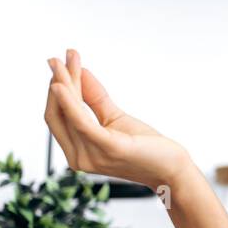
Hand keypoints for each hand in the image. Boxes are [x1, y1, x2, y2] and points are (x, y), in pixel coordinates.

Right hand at [44, 49, 192, 190]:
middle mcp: (79, 158)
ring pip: (68, 114)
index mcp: (78, 152)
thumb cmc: (145, 147)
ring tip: (63, 62)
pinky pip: (82, 122)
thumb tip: (79, 72)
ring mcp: (92, 156)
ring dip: (64, 84)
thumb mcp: (114, 118)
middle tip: (55, 58)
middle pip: (58, 115)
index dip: (55, 91)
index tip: (58, 64)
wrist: (172, 169)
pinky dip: (70, 102)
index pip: (57, 118)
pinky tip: (62, 85)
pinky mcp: (109, 148)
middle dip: (57, 84)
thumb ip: (95, 99)